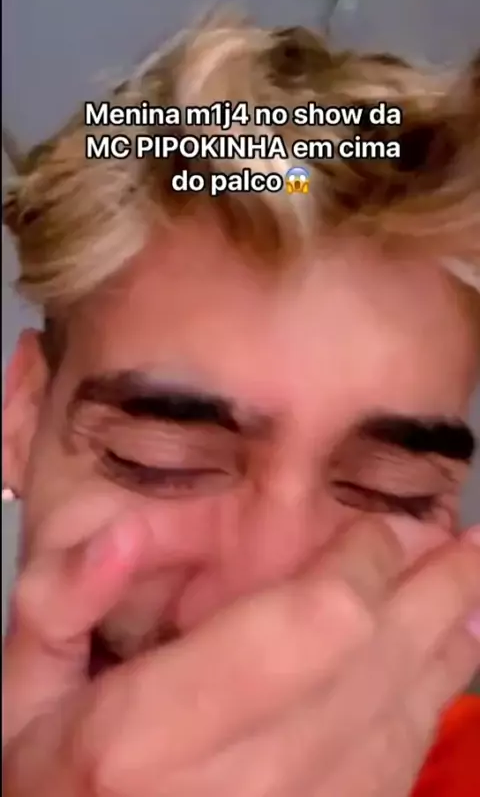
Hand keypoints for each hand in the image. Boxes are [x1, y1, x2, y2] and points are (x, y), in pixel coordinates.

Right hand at [3, 510, 479, 796]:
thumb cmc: (52, 788)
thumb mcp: (20, 692)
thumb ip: (59, 605)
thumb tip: (119, 537)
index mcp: (147, 737)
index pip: (308, 625)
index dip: (360, 566)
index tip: (372, 530)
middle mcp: (233, 789)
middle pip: (374, 665)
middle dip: (431, 589)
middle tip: (462, 537)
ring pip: (404, 720)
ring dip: (450, 635)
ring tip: (474, 574)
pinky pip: (396, 768)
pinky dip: (435, 699)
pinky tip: (455, 650)